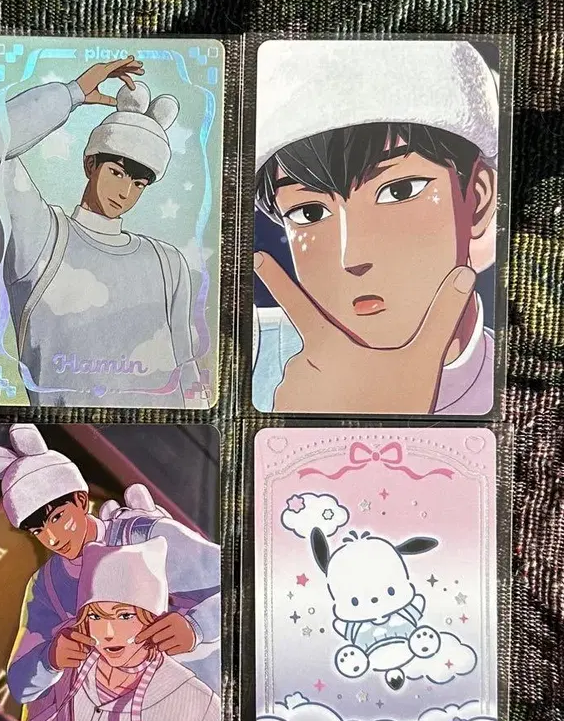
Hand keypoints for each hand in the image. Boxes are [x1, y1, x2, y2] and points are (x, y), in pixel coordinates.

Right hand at [49, 630, 93, 669]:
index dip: (87, 640)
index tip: (94, 642)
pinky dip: (77, 662)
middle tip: (85, 650)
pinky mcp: (61, 663)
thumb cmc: (64, 643)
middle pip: (81, 648)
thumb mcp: (67, 634)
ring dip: (82, 656)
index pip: (78, 636)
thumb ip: (78, 633)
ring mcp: (61, 653)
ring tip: (78, 654)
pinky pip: (77, 663)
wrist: (50, 655)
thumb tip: (93, 640)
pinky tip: (72, 660)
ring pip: (81, 656)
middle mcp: (61, 642)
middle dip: (86, 649)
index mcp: (63, 633)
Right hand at [76, 56, 143, 105]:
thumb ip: (108, 100)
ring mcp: (102, 68)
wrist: (75, 94)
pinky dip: (123, 62)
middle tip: (142, 70)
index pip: (117, 73)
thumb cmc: (84, 96)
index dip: (126, 77)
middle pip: (120, 67)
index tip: (134, 85)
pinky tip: (131, 61)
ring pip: (119, 65)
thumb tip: (117, 102)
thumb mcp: (99, 98)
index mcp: (101, 74)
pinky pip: (115, 65)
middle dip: (131, 68)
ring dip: (130, 64)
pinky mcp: (101, 70)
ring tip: (140, 66)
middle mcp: (102, 69)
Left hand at [136, 612, 196, 655]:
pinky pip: (169, 653)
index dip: (144, 634)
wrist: (194, 629)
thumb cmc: (176, 624)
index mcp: (172, 618)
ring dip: (161, 646)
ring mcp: (182, 637)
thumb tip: (142, 634)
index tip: (137, 640)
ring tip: (166, 641)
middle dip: (153, 640)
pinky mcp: (185, 647)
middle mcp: (178, 627)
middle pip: (156, 639)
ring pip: (162, 647)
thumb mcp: (168, 618)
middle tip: (154, 640)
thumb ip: (156, 623)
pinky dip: (168, 650)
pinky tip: (172, 644)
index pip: (154, 627)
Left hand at [254, 252, 475, 413]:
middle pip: (315, 349)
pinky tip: (333, 414)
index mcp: (329, 345)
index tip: (258, 259)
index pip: (298, 302)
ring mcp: (289, 389)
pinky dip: (312, 402)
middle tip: (362, 384)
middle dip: (334, 361)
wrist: (374, 460)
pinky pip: (296, 397)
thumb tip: (463, 275)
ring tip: (350, 402)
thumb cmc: (396, 408)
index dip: (277, 279)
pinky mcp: (283, 412)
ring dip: (324, 384)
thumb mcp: (422, 362)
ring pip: (306, 374)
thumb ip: (441, 317)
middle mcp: (302, 363)